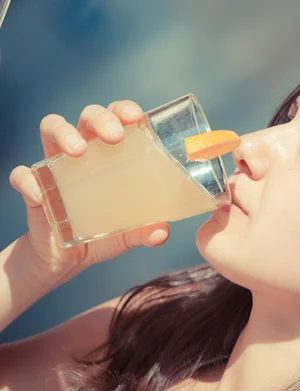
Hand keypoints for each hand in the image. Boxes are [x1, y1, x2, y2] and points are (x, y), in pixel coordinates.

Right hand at [9, 100, 170, 286]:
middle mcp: (83, 151)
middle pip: (88, 116)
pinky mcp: (33, 189)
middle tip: (115, 136)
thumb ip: (146, 230)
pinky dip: (28, 180)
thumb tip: (162, 232)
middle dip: (101, 118)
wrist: (68, 258)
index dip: (124, 110)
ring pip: (51, 128)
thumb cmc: (104, 231)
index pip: (117, 118)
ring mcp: (55, 166)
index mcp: (111, 152)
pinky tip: (40, 194)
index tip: (136, 117)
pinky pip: (22, 175)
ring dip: (64, 133)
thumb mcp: (128, 233)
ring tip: (78, 151)